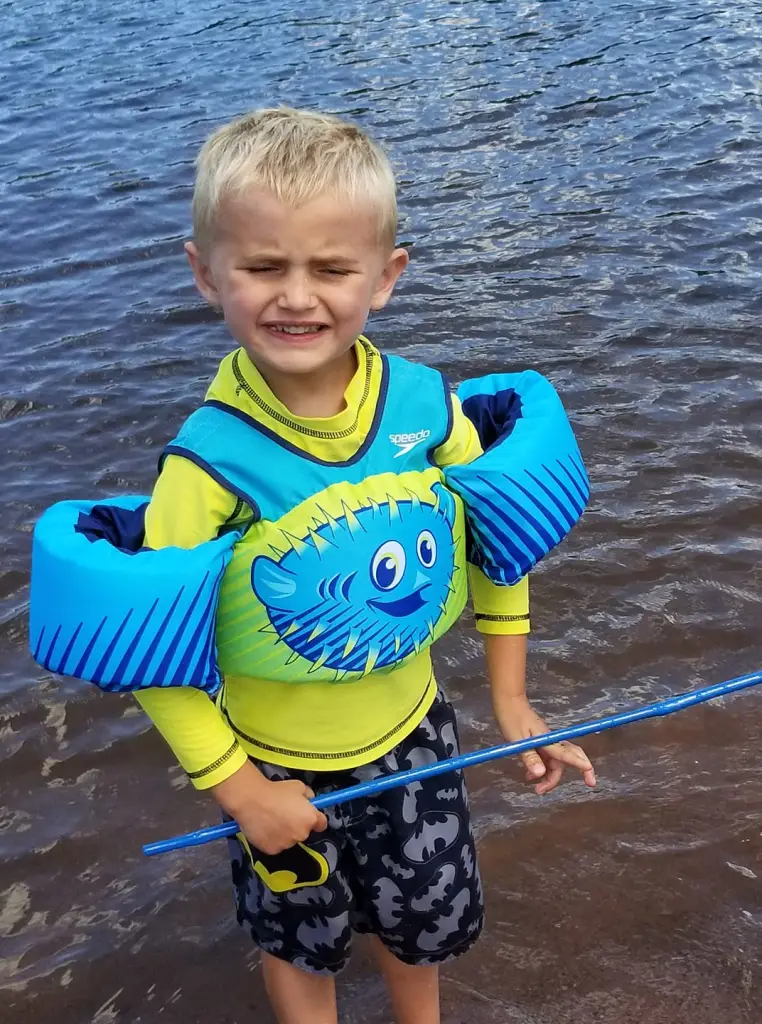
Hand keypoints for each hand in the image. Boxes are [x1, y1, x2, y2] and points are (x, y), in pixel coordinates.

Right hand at [210, 760, 327, 854]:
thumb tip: (310, 801)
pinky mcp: (273, 850)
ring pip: (289, 840)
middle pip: (304, 832)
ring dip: (285, 833)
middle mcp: (302, 834)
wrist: (252, 800)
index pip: (321, 824)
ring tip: (272, 820)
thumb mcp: (298, 786)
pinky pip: (276, 845)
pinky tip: (264, 828)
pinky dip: (272, 839)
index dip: (315, 819)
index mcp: (310, 818)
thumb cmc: (276, 791)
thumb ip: (308, 795)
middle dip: (298, 825)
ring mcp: (287, 844)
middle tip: (285, 815)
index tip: (307, 816)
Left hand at [495, 695, 595, 794]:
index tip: (589, 769)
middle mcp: (551, 741)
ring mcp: (547, 742)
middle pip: (568, 758)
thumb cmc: (512, 718)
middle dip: (578, 770)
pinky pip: (547, 759)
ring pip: (558, 761)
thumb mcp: (517, 740)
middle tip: (589, 783)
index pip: (566, 753)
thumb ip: (529, 757)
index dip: (578, 763)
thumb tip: (540, 774)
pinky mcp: (541, 743)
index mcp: (548, 739)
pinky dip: (543, 769)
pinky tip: (529, 775)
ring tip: (538, 788)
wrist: (508, 702)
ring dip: (551, 776)